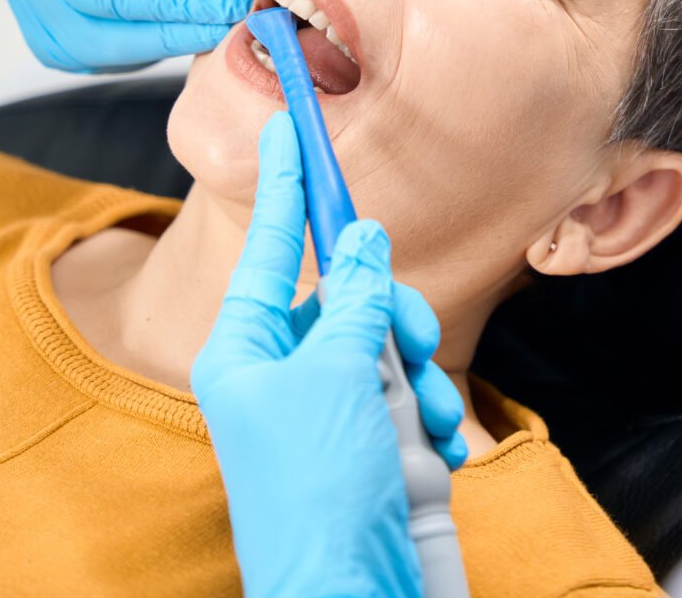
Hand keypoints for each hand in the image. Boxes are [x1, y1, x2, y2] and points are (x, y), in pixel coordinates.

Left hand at [192, 113, 466, 597]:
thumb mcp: (338, 377)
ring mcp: (334, 410)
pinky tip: (431, 452)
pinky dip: (435, 415)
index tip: (290, 129)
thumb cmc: (319, 495)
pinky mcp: (379, 441)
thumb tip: (363, 237)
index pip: (275, 249)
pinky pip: (420, 392)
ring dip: (422, 376)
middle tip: (405, 343)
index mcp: (246, 354)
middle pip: (352, 295)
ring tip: (419, 422)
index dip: (287, 186)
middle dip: (392, 316)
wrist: (360, 594)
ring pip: (396, 342)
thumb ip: (356, 299)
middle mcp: (286, 376)